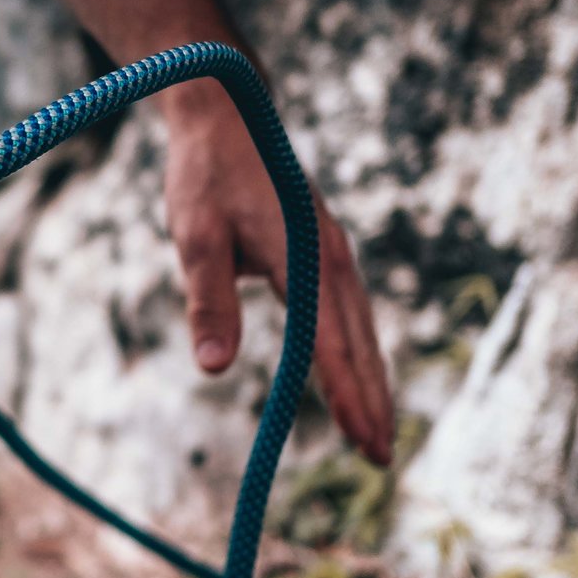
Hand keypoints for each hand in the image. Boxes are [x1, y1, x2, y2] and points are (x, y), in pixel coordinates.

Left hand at [159, 81, 394, 464]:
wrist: (227, 117)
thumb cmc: (205, 177)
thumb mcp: (195, 237)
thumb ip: (208, 300)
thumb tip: (214, 367)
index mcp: (305, 254)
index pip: (329, 339)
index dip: (345, 392)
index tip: (359, 440)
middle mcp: (334, 257)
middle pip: (360, 342)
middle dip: (371, 401)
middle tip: (382, 460)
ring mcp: (337, 254)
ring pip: (363, 330)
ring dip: (372, 382)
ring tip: (379, 436)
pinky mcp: (329, 254)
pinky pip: (352, 315)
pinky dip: (361, 354)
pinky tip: (360, 382)